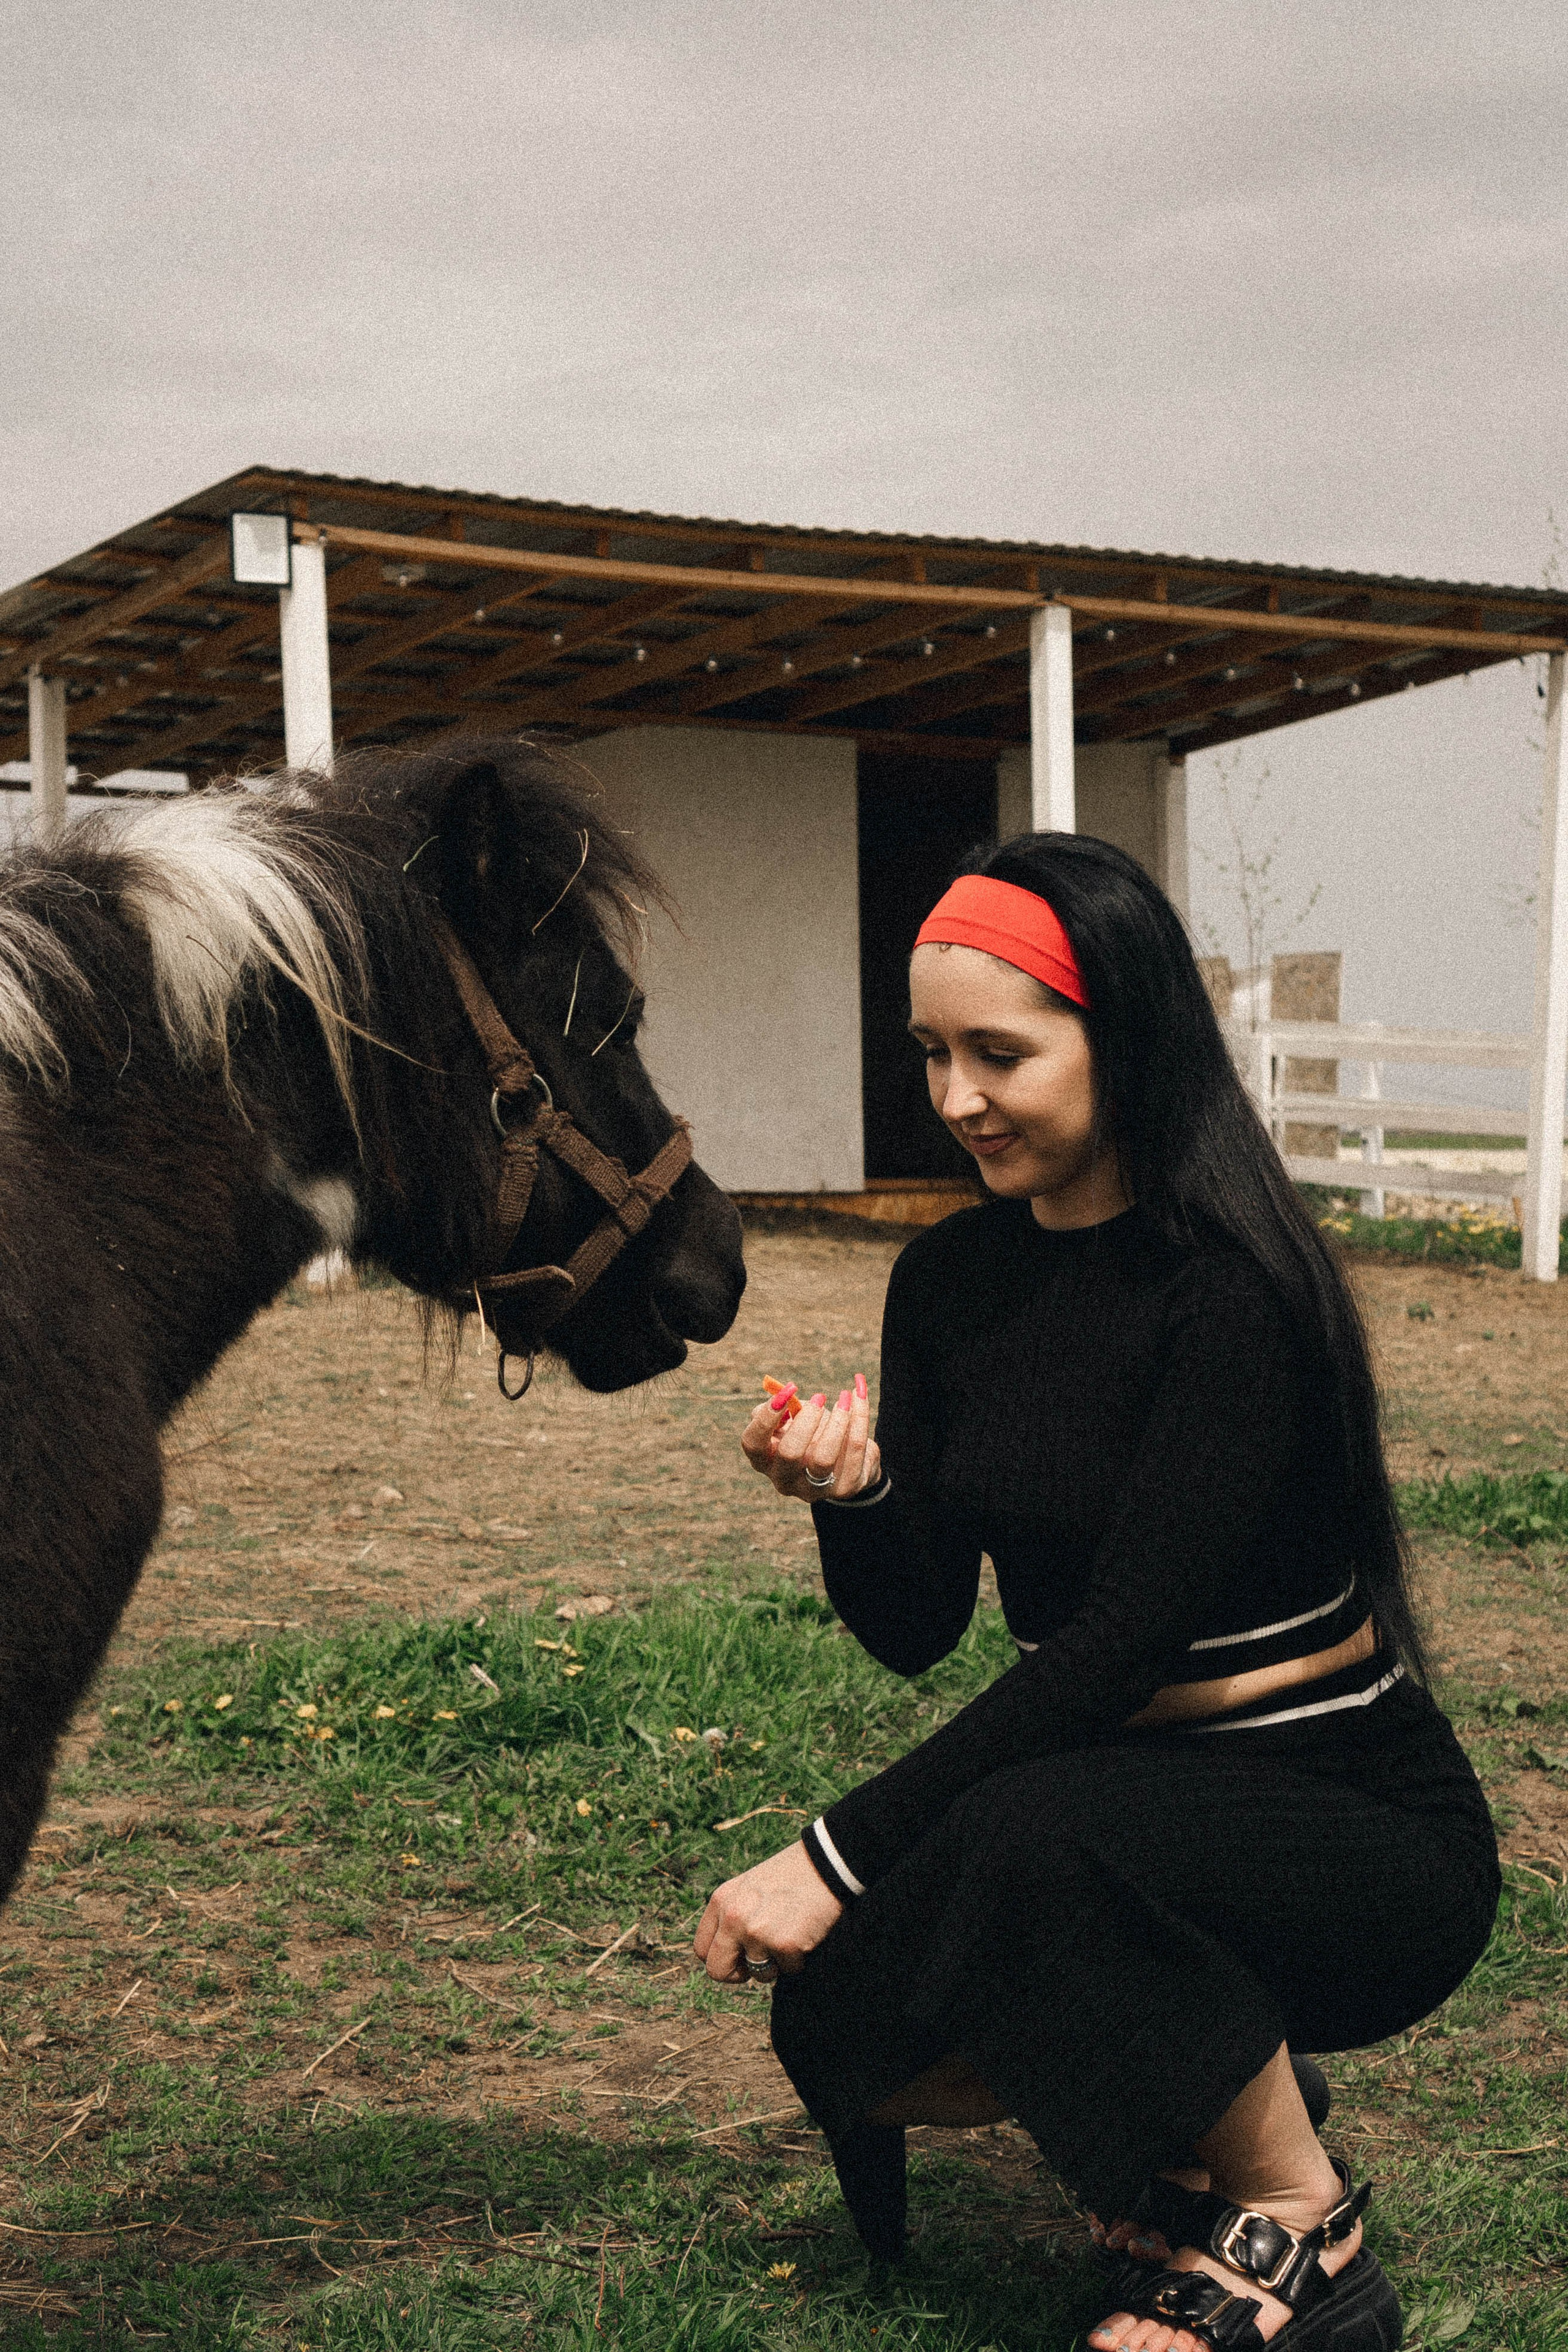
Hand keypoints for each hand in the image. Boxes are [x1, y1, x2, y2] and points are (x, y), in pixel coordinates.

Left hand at [694, 1839, 843, 1982]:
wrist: (824, 1863)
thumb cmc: (788, 1876)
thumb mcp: (746, 1888)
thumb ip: (731, 1916)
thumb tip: (728, 1954)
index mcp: (721, 1901)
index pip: (701, 1949)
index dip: (720, 1958)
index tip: (737, 1956)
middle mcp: (733, 1918)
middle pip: (717, 1971)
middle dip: (738, 1974)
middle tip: (758, 1963)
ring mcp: (758, 1933)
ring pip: (758, 1974)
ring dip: (775, 1964)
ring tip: (788, 1935)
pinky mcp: (785, 1945)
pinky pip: (788, 1970)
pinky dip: (798, 1959)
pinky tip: (804, 1932)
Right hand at [740, 1377, 880, 1502]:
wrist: (847, 1459)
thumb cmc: (812, 1433)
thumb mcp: (793, 1420)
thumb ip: (783, 1407)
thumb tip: (782, 1396)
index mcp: (765, 1460)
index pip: (753, 1444)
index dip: (766, 1417)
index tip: (787, 1391)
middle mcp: (784, 1480)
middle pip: (789, 1453)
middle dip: (806, 1421)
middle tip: (820, 1397)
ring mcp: (814, 1489)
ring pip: (823, 1458)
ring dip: (836, 1421)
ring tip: (844, 1397)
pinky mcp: (843, 1488)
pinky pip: (853, 1450)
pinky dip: (858, 1419)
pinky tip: (858, 1399)